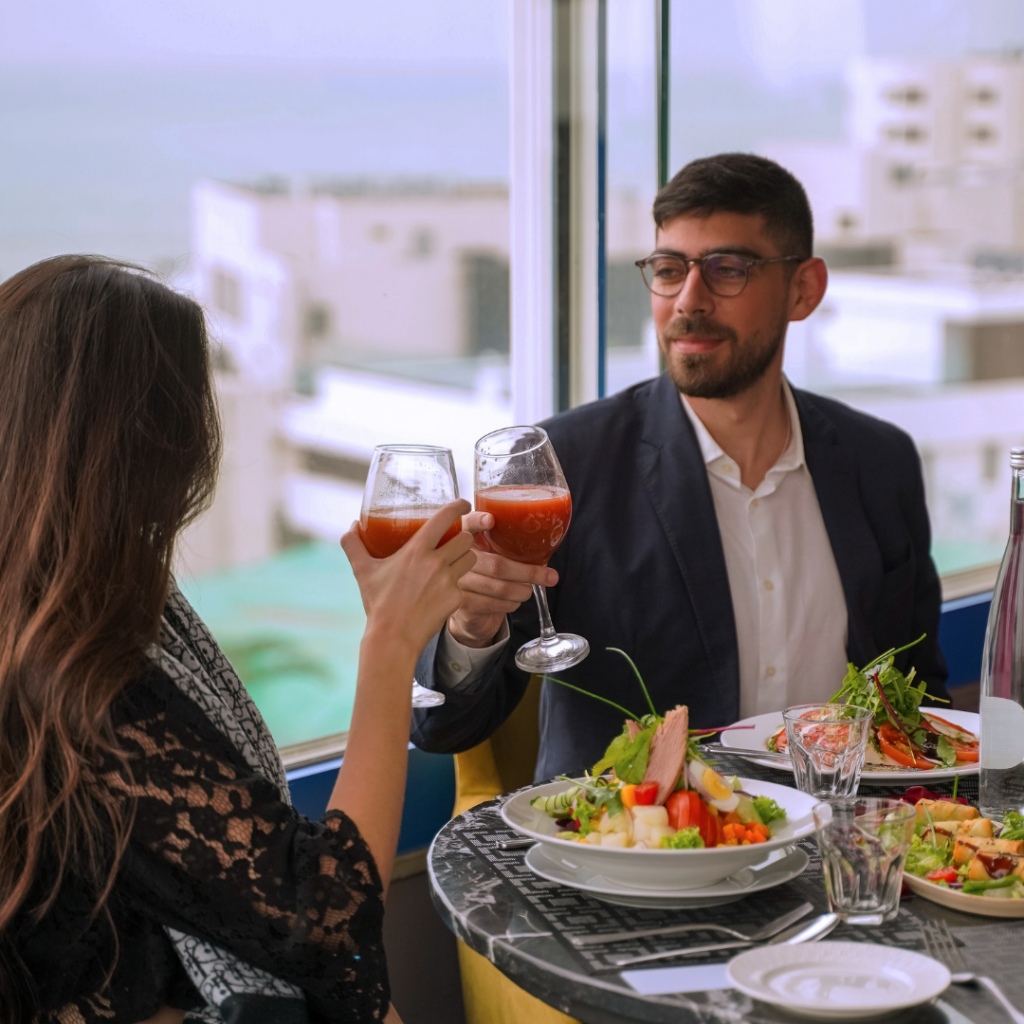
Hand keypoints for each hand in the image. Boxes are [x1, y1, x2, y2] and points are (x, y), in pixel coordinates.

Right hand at [341, 500, 475, 657]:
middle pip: (466, 538)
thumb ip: (353, 545)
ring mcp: (449, 581)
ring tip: (454, 562)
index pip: (445, 518)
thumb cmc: (378, 604)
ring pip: (471, 559)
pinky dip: (456, 585)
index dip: (459, 506)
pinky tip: (443, 591)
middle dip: (463, 537)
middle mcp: (437, 563)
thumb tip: (351, 526)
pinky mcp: (456, 599)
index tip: (463, 504)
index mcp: (417, 550)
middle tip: (455, 540)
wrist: (392, 638)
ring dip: (465, 557)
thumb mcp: (362, 571)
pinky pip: (464, 584)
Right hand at [447, 511, 557, 647]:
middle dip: (528, 572)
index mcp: (466, 537)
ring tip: (527, 590)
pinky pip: (496, 604)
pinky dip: (512, 604)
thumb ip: (507, 542)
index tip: (491, 520)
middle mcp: (457, 558)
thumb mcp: (494, 551)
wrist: (469, 606)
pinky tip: (512, 600)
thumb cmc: (487, 572)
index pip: (468, 524)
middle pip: (496, 565)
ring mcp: (458, 581)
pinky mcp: (463, 603)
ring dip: (523, 591)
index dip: (477, 522)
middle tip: (550, 576)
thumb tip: (544, 545)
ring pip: (500, 588)